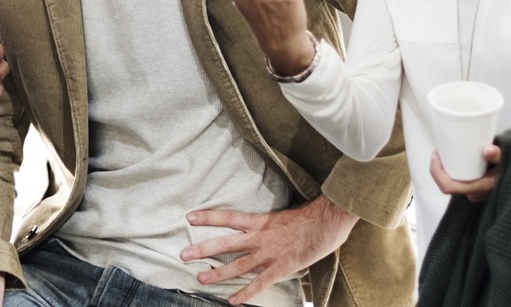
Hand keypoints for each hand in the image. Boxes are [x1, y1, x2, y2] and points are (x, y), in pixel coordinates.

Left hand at [182, 196, 357, 304]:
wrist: (328, 221)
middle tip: (183, 254)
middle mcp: (259, 237)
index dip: (208, 217)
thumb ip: (270, 222)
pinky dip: (245, 292)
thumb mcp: (285, 213)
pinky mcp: (281, 267)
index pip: (228, 217)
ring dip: (218, 273)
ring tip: (200, 279)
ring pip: (238, 265)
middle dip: (203, 249)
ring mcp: (269, 253)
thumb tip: (264, 225)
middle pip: (225, 243)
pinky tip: (232, 301)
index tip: (189, 217)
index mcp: (259, 221)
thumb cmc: (311, 215)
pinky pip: (259, 283)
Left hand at [429, 146, 502, 202]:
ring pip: (452, 183)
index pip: (449, 187)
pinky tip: (449, 160)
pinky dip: (451, 171)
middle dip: (438, 168)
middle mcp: (474, 193)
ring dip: (444, 170)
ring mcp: (474, 193)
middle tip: (439, 150)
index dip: (437, 172)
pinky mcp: (475, 189)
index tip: (435, 155)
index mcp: (479, 188)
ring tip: (443, 152)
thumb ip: (499, 155)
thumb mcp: (508, 160)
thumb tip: (487, 150)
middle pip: (447, 184)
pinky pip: (457, 182)